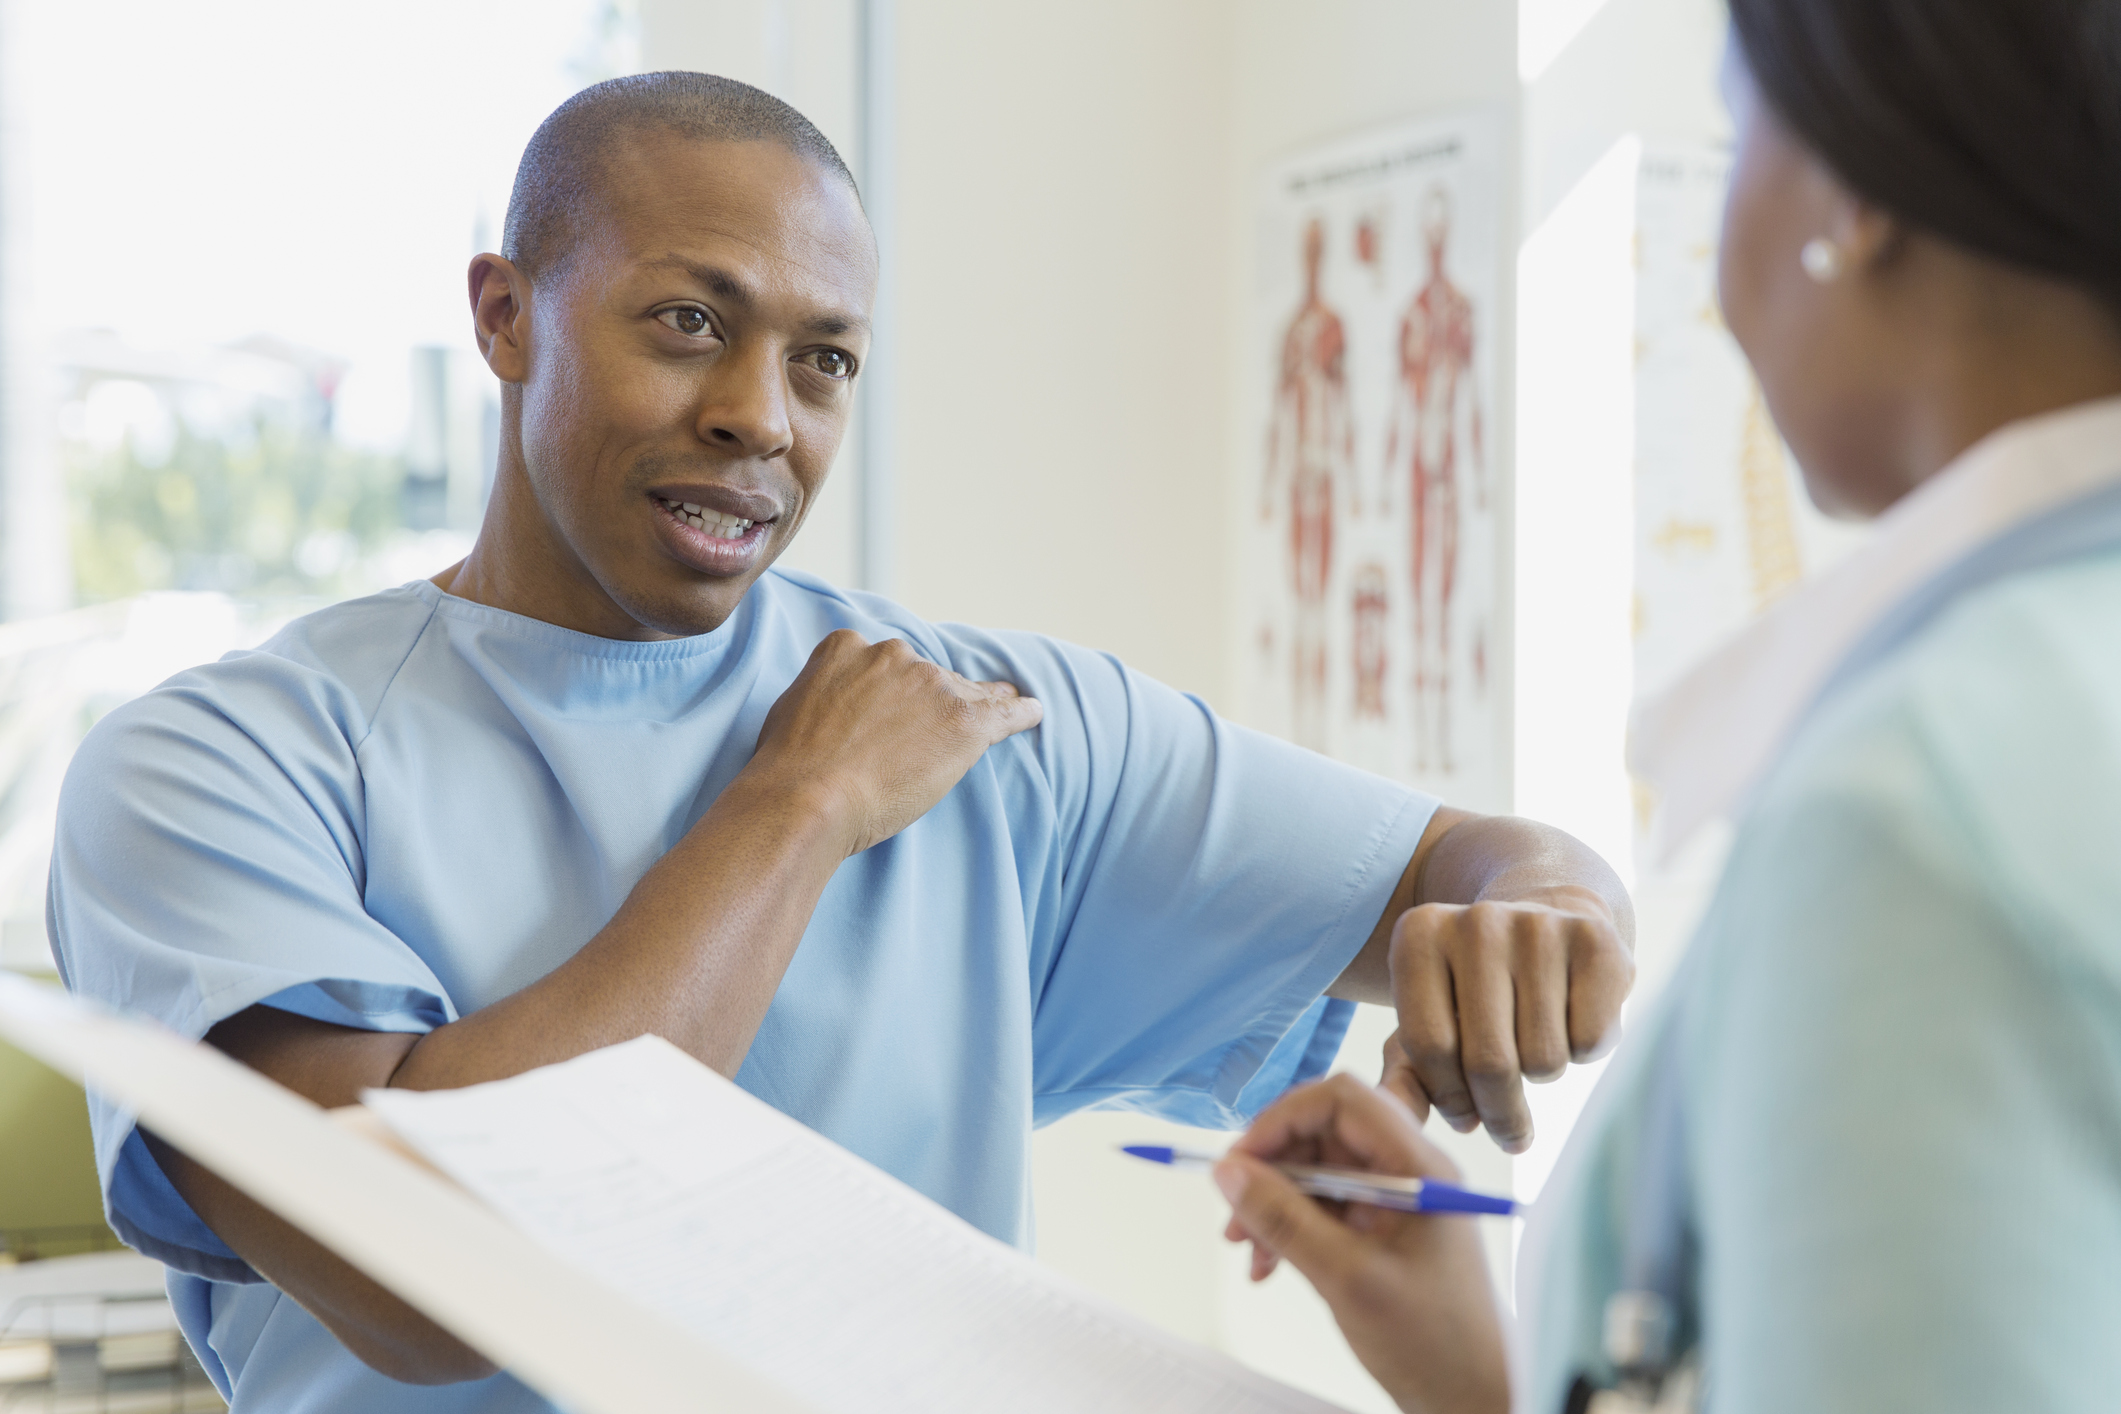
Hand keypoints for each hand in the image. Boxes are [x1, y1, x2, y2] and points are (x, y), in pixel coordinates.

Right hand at [747, 631, 1042, 856]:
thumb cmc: (788, 767)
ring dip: (972, 707)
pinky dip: (1020, 712)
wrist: (807, 798)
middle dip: (927, 702)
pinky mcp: (963, 719)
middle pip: (925, 675)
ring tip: (992, 715)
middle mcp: (893, 655)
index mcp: (848, 647)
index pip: (882, 661)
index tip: (893, 709)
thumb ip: (825, 689)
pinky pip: (1002, 711)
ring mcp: (931, 684)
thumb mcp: (793, 706)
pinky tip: (1033, 712)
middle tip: (918, 741)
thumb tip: (833, 700)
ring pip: (963, 692)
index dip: (891, 688)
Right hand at [1214, 1075, 1508, 1413]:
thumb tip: (1230, 1173)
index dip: (1282, 1120)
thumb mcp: (1347, 1278)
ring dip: (1274, 1202)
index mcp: (1418, 1167)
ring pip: (1319, 1171)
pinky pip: (1327, 1206)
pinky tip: (1269, 1263)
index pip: (1341, 1100)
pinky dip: (1291, 1227)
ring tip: (1248, 1247)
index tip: (1241, 1160)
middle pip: (1324, 1133)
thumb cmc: (1436, 1344)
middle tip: (1236, 1209)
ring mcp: (1397, 1200)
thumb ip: (1285, 1219)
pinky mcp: (1386, 1229)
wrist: (1476, 1398)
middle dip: (1271, 1167)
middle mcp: (1410, 1172)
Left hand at [1383, 886, 1630, 1151]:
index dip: (1449, 1097)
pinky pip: (1591, 1041)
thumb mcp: (1430, 1019)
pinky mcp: (1596, 939)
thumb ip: (1406, 1072)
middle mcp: (1477, 922)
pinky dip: (1584, 1052)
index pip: (1428, 1045)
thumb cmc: (1477, 989)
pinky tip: (1570, 1019)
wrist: (1547, 923)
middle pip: (1488, 1060)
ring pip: (1544, 1059)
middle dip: (1500, 1111)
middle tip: (1509, 1130)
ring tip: (1535, 1042)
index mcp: (1420, 935)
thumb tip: (1401, 1115)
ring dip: (1541, 1073)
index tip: (1464, 1117)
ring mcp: (1539, 925)